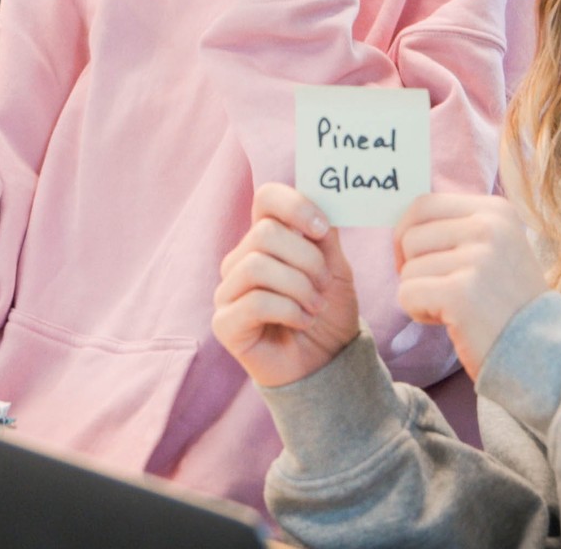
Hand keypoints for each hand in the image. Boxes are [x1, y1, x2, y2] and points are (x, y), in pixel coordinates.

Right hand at [213, 182, 358, 387]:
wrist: (327, 363)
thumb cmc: (327, 311)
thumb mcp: (335, 267)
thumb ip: (323, 235)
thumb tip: (318, 201)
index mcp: (266, 238)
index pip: (266, 198)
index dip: (295, 206)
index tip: (321, 228)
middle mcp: (241, 259)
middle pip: (264, 233)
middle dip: (306, 259)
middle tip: (323, 285)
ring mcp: (228, 290)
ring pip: (257, 266)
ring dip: (298, 287)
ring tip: (315, 307)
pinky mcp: (225, 322)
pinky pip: (255, 301)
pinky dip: (289, 311)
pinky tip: (301, 322)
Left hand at [394, 194, 548, 379]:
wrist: (543, 351)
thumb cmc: (507, 302)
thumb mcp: (494, 248)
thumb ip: (456, 229)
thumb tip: (401, 224)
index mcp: (496, 210)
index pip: (423, 204)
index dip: (407, 233)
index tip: (418, 259)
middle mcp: (489, 227)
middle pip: (410, 237)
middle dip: (413, 268)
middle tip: (441, 290)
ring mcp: (477, 260)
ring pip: (407, 270)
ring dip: (421, 294)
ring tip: (455, 307)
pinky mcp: (461, 294)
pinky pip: (407, 294)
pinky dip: (419, 312)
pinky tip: (449, 321)